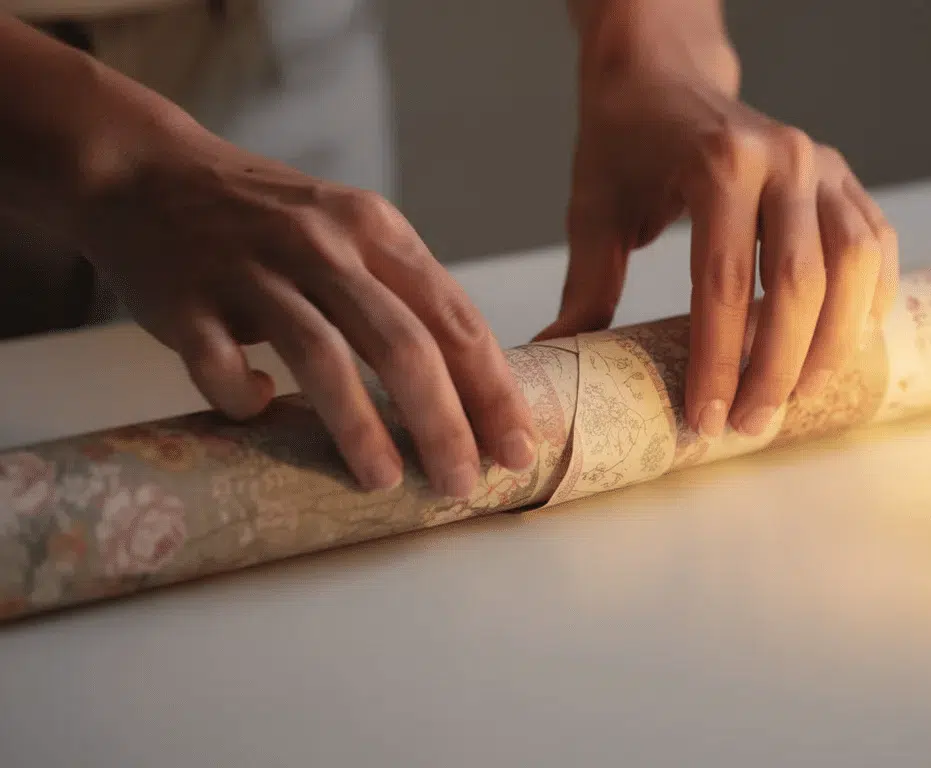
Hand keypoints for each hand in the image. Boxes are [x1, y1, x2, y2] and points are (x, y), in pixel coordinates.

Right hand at [76, 133, 536, 494]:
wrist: (143, 170)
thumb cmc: (265, 217)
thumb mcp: (347, 230)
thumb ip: (401, 294)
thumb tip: (468, 390)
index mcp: (374, 229)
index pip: (455, 319)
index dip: (492, 390)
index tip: (517, 447)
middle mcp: (322, 243)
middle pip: (403, 344)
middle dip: (444, 423)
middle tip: (464, 484)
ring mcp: (252, 269)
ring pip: (324, 357)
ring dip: (361, 428)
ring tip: (386, 481)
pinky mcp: (185, 299)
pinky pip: (221, 365)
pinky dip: (244, 398)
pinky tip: (258, 412)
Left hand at [537, 64, 898, 438]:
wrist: (664, 72)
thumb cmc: (626, 141)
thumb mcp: (594, 210)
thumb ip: (585, 288)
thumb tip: (557, 357)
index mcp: (717, 163)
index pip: (723, 284)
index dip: (717, 361)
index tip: (706, 420)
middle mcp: (782, 158)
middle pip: (798, 284)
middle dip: (776, 368)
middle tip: (752, 425)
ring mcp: (822, 163)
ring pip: (854, 268)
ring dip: (832, 343)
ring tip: (799, 394)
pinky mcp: (843, 175)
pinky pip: (877, 244)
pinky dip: (870, 299)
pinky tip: (844, 343)